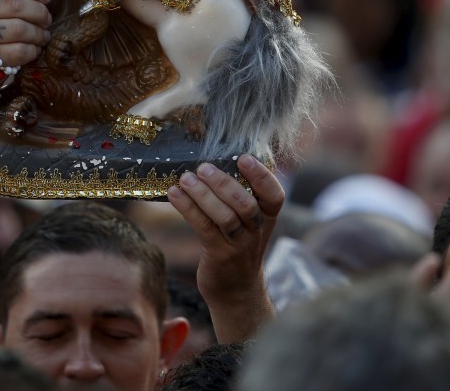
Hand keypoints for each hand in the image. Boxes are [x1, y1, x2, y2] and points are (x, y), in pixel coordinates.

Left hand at [168, 155, 283, 341]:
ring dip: (202, 194)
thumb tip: (214, 161)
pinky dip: (188, 208)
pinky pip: (203, 227)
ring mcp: (239, 245)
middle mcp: (257, 232)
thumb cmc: (239, 248)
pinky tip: (174, 194)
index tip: (243, 158)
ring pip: (224, 217)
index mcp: (267, 218)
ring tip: (185, 178)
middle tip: (203, 167)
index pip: (274, 195)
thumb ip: (240, 198)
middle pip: (245, 204)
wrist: (236, 292)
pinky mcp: (219, 255)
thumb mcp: (249, 225)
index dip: (261, 176)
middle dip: (223, 183)